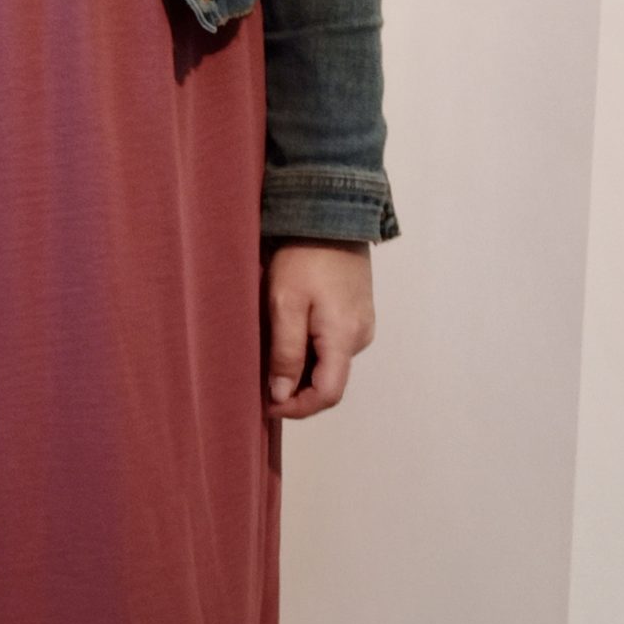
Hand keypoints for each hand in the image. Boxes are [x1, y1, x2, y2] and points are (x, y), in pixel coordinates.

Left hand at [263, 238, 375, 418]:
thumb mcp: (285, 304)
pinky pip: (333, 346)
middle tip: (261, 379)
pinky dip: (310, 351)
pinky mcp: (357, 315)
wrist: (332, 215)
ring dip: (301, 369)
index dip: (297, 408)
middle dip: (294, 389)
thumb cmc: (305, 256)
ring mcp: (362, 326)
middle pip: (329, 383)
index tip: (267, 404)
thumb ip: (286, 353)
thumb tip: (281, 395)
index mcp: (344, 338)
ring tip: (270, 352)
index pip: (328, 395)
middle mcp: (360, 337)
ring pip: (329, 365)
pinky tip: (288, 335)